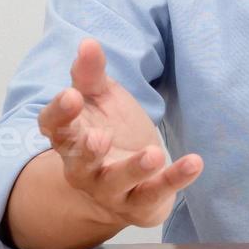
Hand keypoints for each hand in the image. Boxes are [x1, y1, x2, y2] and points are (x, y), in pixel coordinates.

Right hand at [36, 38, 202, 227]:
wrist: (126, 184)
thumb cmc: (107, 131)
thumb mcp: (100, 99)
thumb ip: (91, 75)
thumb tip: (87, 43)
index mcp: (69, 138)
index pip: (54, 127)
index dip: (60, 113)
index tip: (71, 95)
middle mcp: (83, 168)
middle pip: (79, 161)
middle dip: (88, 151)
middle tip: (99, 136)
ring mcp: (110, 190)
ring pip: (117, 182)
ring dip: (134, 168)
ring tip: (154, 153)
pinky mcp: (139, 204)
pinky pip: (155, 194)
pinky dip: (174, 179)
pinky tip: (194, 162)